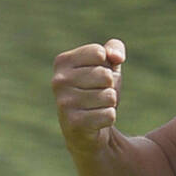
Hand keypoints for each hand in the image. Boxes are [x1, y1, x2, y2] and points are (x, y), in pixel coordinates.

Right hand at [52, 38, 125, 156]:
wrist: (89, 127)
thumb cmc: (98, 89)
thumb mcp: (108, 65)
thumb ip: (114, 48)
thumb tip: (116, 57)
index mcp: (63, 62)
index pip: (99, 52)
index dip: (107, 65)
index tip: (97, 74)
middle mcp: (58, 81)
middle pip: (105, 75)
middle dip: (110, 86)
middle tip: (98, 94)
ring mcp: (64, 102)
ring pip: (109, 96)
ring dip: (110, 103)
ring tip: (96, 107)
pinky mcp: (73, 123)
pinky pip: (109, 115)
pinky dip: (109, 118)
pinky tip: (96, 121)